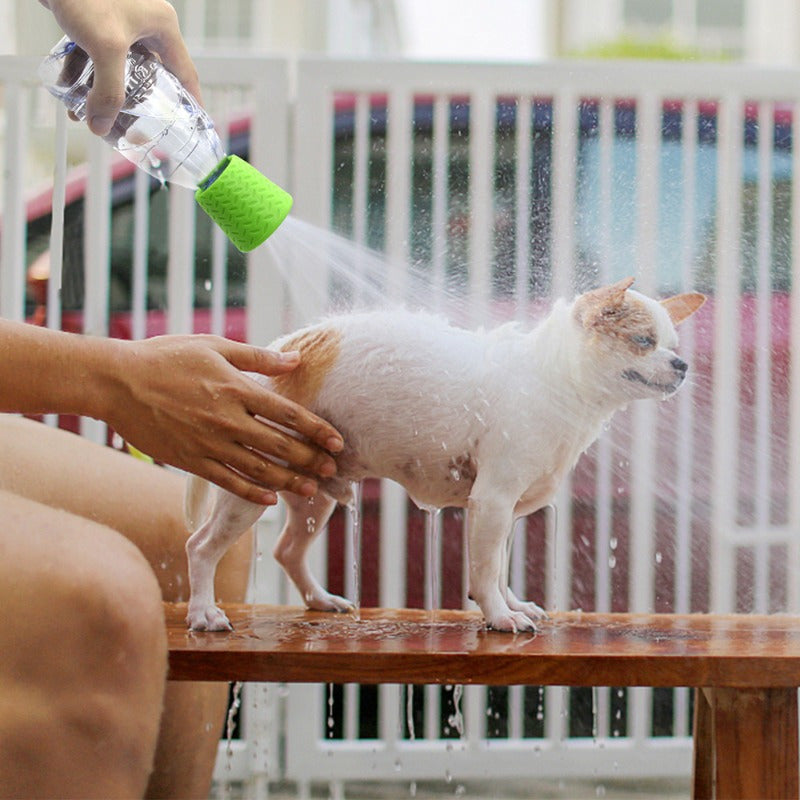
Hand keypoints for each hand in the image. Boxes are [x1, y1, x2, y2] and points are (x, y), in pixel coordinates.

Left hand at [40, 0, 200, 135]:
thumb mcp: (106, 47)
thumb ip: (108, 91)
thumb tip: (101, 126)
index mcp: (162, 28)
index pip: (184, 72)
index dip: (189, 101)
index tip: (189, 125)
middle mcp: (146, 25)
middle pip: (148, 75)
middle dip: (135, 103)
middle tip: (132, 126)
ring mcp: (120, 23)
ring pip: (119, 69)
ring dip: (104, 92)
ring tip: (92, 113)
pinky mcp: (96, 21)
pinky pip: (97, 56)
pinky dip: (85, 75)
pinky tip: (72, 90)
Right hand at [102, 335, 343, 505]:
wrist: (118, 381)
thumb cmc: (167, 357)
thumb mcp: (215, 346)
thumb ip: (258, 357)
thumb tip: (296, 360)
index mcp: (237, 389)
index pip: (289, 414)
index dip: (317, 429)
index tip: (338, 442)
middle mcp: (228, 420)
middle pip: (280, 446)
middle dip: (310, 461)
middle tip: (332, 471)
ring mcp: (209, 443)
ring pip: (259, 470)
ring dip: (288, 482)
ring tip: (310, 490)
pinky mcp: (191, 461)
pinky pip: (228, 482)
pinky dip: (251, 493)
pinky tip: (270, 500)